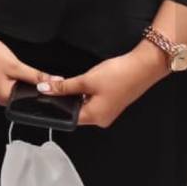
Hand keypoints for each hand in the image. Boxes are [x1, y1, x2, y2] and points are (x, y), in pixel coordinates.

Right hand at [0, 29, 46, 106]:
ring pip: (22, 88)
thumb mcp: (17, 66)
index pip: (31, 100)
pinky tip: (16, 68)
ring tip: (18, 67)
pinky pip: (16, 83)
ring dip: (27, 79)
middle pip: (27, 95)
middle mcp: (1, 97)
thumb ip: (37, 76)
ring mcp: (0, 90)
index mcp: (4, 98)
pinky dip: (20, 76)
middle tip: (29, 70)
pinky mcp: (0, 83)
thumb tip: (54, 82)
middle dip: (34, 84)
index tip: (49, 82)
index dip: (42, 91)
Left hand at [40, 45, 167, 128]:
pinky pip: (91, 100)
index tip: (44, 96)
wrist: (142, 67)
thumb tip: (44, 89)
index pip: (68, 117)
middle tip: (55, 86)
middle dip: (64, 99)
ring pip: (83, 104)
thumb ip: (64, 87)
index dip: (55, 106)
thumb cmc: (118, 76)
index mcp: (95, 117)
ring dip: (74, 94)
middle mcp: (102, 118)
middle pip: (75, 111)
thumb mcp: (86, 80)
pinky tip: (83, 82)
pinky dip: (84, 92)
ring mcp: (107, 111)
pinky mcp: (111, 102)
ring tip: (71, 82)